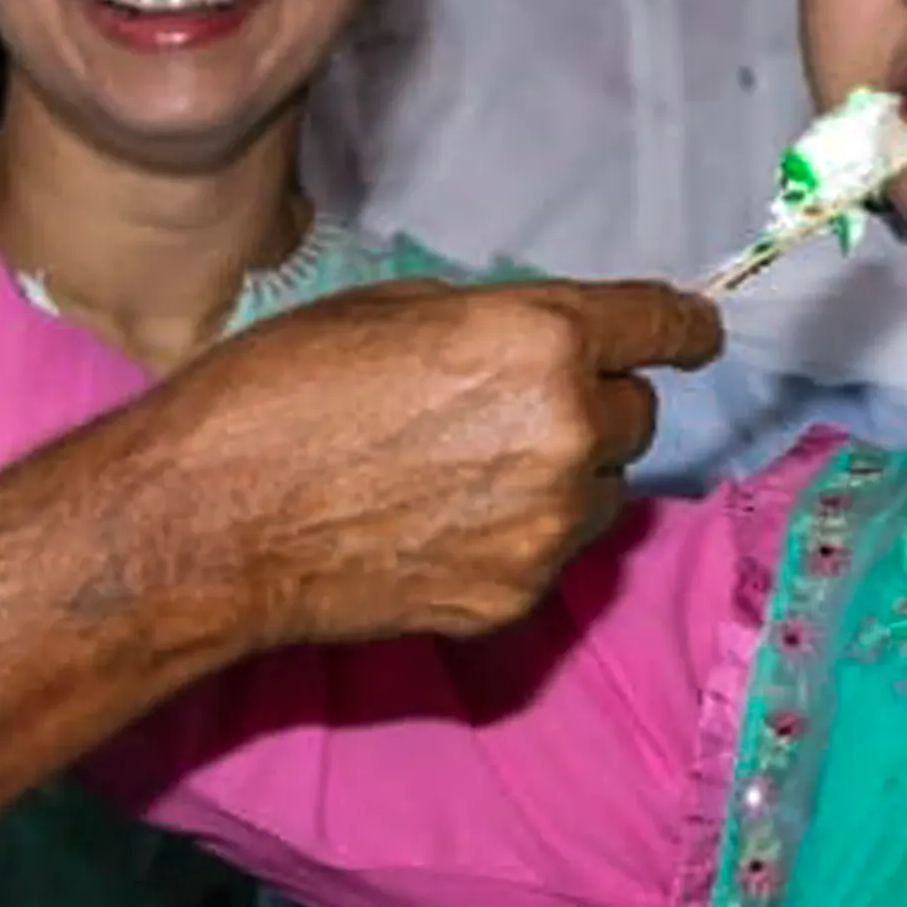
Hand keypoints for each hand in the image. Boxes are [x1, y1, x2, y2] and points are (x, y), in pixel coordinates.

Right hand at [157, 280, 722, 643]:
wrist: (213, 522)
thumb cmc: (281, 392)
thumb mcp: (395, 311)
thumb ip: (499, 324)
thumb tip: (549, 344)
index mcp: (541, 342)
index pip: (660, 329)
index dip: (683, 329)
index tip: (693, 335)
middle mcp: (567, 433)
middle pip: (635, 415)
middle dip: (591, 404)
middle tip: (509, 407)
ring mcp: (548, 526)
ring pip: (602, 490)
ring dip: (564, 474)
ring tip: (465, 472)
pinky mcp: (518, 595)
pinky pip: (553, 552)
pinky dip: (519, 534)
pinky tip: (439, 524)